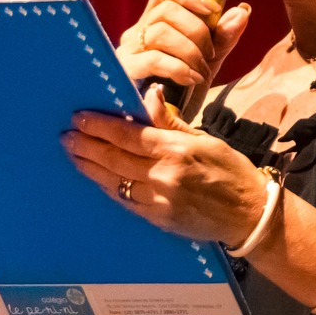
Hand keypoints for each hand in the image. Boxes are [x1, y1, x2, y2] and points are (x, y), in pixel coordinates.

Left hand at [62, 84, 268, 244]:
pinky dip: (107, 186)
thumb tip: (148, 95)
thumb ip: (171, 120)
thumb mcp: (205, 138)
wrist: (248, 215)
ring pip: (113, 181)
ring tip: (73, 154)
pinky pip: (124, 200)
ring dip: (89, 167)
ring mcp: (158, 201)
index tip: (80, 117)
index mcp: (177, 150)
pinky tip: (95, 176)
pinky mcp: (157, 219)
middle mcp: (164, 176)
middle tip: (66, 135)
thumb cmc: (231, 171)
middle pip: (114, 158)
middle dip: (87, 145)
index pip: (129, 135)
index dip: (101, 126)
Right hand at [115, 0, 252, 105]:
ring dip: (190, 50)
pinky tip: (192, 79)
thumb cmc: (182, 92)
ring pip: (160, 32)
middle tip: (210, 54)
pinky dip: (179, 67)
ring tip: (201, 71)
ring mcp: (127, 52)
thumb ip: (224, 37)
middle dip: (197, 30)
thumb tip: (243, 10)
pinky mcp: (125, 72)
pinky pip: (154, 59)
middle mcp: (135, 34)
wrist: (167, 128)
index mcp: (152, 25)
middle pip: (166, 10)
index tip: (214, 10)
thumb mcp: (208, 61)